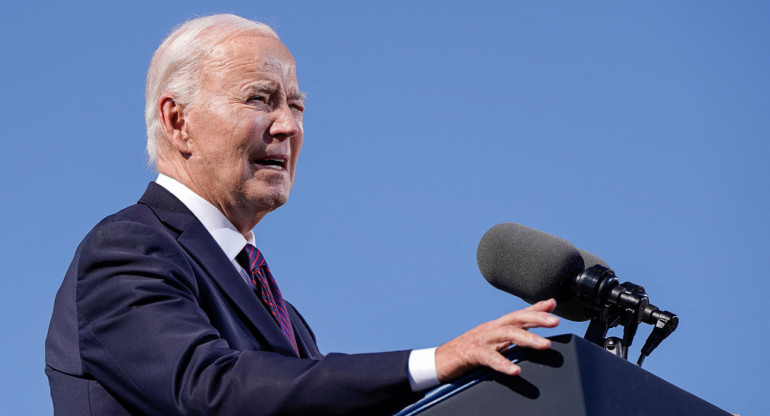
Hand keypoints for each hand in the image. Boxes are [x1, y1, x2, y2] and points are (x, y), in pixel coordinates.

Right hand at [434, 299, 558, 381]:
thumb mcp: (492, 345)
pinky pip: (489, 357)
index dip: (536, 308)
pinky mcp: (471, 353)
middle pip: (515, 319)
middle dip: (537, 318)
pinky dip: (503, 363)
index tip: (554, 304)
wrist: (439, 361)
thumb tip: (532, 339)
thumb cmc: (468, 353)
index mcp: (495, 327)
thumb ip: (510, 340)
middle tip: (556, 321)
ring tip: (545, 345)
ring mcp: (480, 339)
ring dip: (528, 338)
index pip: (518, 314)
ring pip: (506, 334)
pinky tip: (515, 370)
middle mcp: (489, 329)